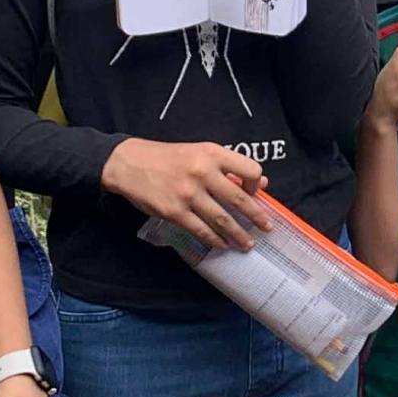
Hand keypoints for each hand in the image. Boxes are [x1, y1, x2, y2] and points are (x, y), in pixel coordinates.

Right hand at [103, 139, 270, 249]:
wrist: (130, 163)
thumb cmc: (168, 158)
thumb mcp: (199, 153)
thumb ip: (229, 167)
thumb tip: (261, 183)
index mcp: (212, 154)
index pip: (249, 169)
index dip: (256, 183)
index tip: (255, 192)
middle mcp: (203, 172)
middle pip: (239, 199)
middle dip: (257, 217)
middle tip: (267, 228)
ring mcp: (188, 194)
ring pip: (222, 220)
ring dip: (238, 234)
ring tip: (247, 243)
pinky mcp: (175, 212)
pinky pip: (202, 230)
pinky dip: (215, 240)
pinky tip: (222, 244)